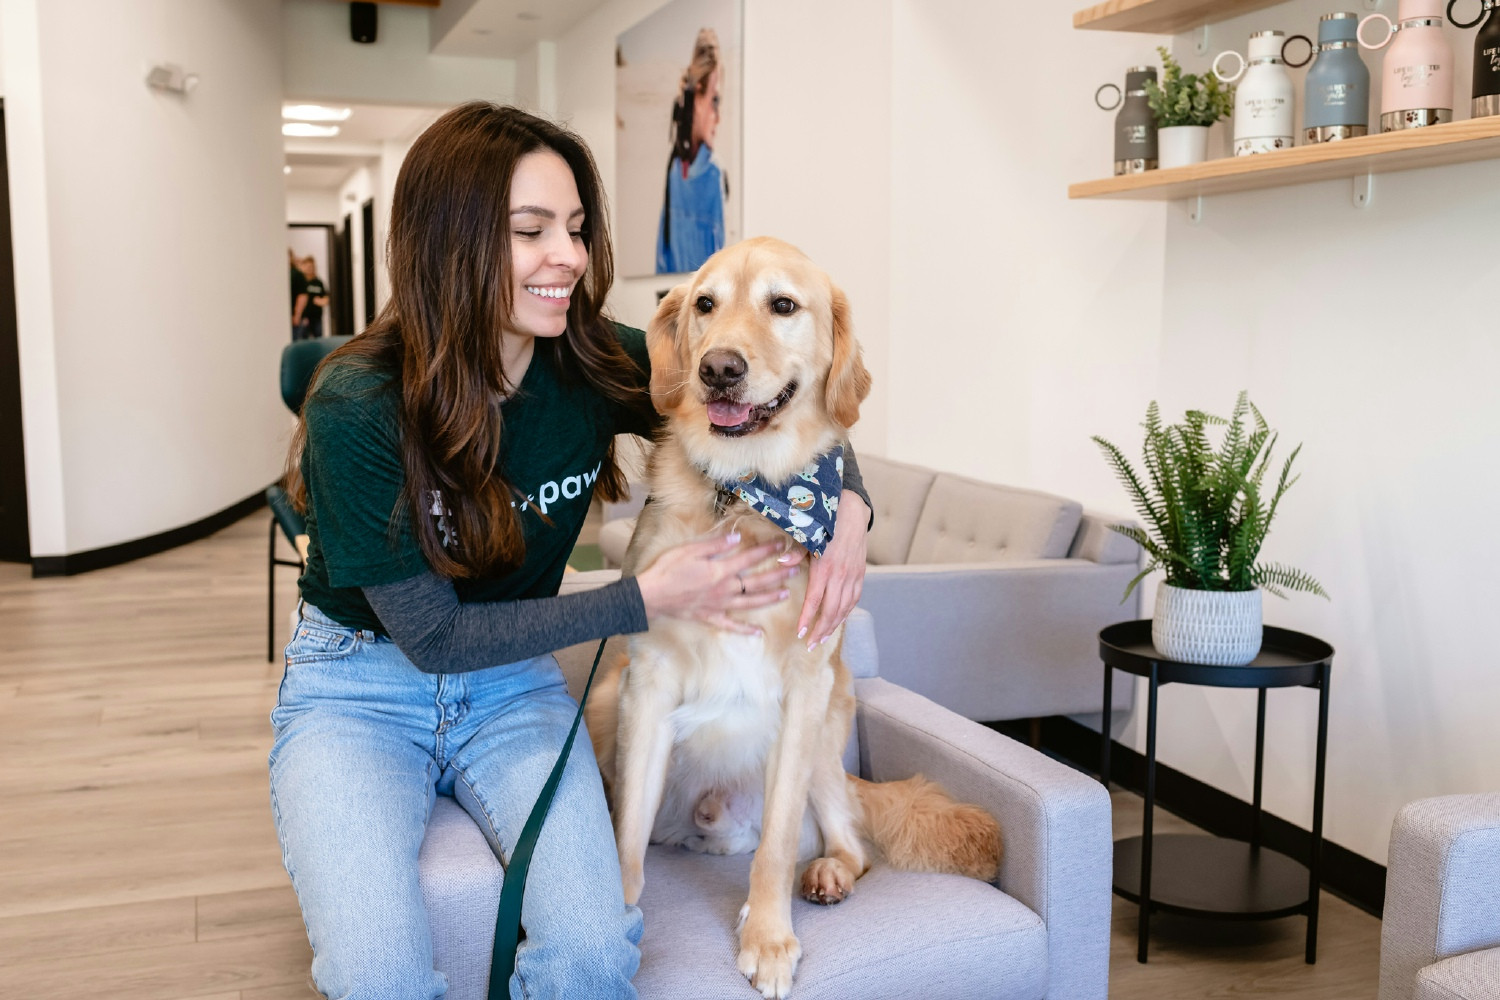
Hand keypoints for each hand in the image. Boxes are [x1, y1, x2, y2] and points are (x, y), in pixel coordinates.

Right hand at [636, 532, 797, 634]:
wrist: (650, 596)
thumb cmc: (667, 570)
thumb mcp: (689, 550)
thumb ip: (715, 544)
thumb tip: (737, 538)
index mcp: (720, 570)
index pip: (750, 558)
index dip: (767, 551)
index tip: (782, 545)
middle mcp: (724, 589)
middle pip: (757, 582)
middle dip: (778, 575)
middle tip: (796, 570)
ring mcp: (719, 605)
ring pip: (751, 603)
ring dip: (770, 598)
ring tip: (786, 594)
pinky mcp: (710, 617)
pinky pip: (732, 625)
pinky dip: (746, 630)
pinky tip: (759, 633)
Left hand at [797, 491, 868, 649]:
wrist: (852, 514)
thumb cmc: (825, 525)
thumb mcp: (807, 537)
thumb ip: (795, 553)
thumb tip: (781, 562)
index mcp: (824, 568)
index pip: (814, 600)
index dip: (807, 619)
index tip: (799, 633)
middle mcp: (840, 576)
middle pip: (831, 611)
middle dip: (820, 630)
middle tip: (810, 644)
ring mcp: (852, 577)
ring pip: (844, 608)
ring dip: (833, 626)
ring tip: (822, 638)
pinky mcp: (860, 575)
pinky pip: (854, 599)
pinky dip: (846, 613)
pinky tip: (838, 620)